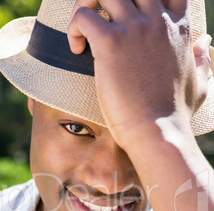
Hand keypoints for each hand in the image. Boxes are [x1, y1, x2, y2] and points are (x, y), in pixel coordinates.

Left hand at [68, 0, 210, 145]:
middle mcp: (157, 20)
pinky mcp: (111, 44)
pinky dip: (74, 27)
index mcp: (178, 27)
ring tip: (82, 30)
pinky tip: (76, 49)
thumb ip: (203, 60)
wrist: (158, 132)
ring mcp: (134, 30)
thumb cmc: (175, 115)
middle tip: (99, 19)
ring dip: (87, 4)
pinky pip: (84, 16)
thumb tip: (206, 42)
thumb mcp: (199, 83)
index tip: (128, 14)